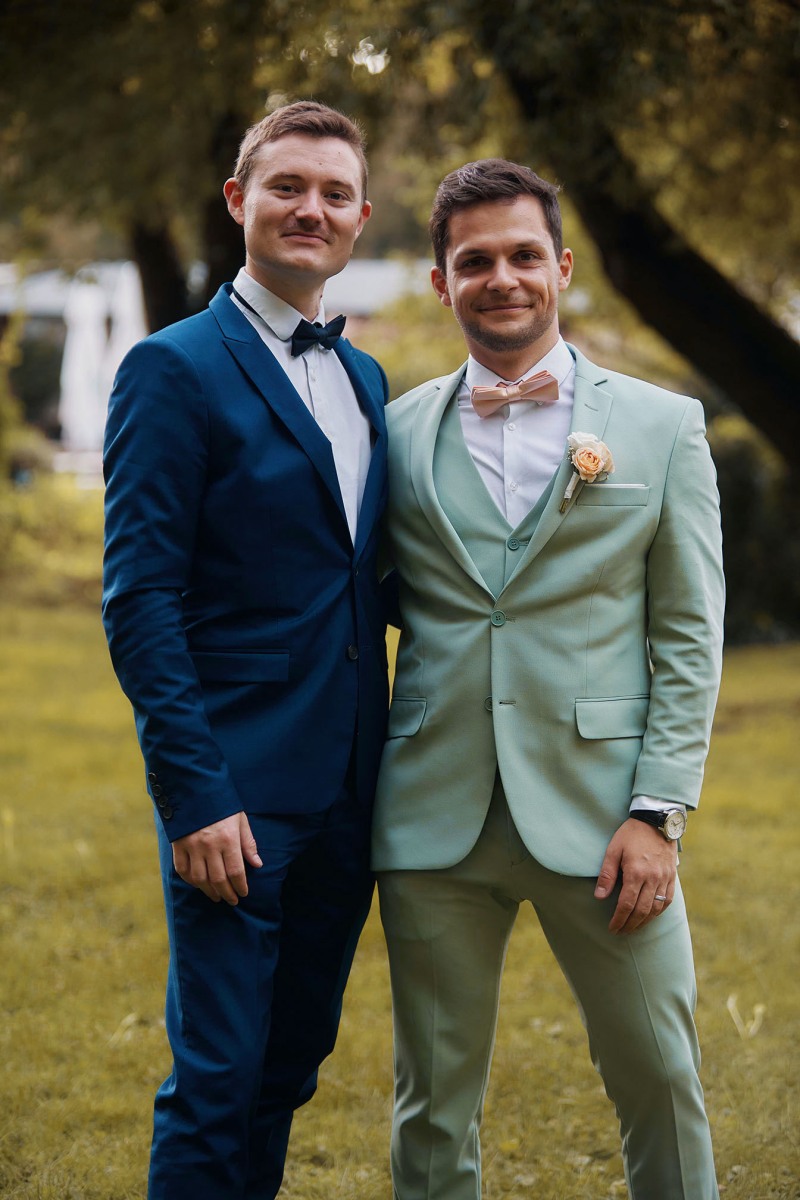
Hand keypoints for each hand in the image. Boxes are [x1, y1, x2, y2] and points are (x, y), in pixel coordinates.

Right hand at [172, 812, 262, 904]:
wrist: (194, 787)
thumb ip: (248, 843)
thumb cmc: (222, 803)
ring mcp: (192, 846)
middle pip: (218, 879)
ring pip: (200, 879)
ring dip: (209, 891)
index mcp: (228, 838)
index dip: (240, 886)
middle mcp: (209, 845)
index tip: (243, 893)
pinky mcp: (178, 845)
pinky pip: (182, 870)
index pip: (236, 871)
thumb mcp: (240, 819)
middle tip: (232, 900)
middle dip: (227, 893)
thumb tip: (257, 864)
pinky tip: (198, 885)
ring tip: (216, 896)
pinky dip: (190, 881)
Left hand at [594, 818, 676, 933]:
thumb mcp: (613, 850)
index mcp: (636, 872)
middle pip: (642, 910)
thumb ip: (607, 875)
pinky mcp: (672, 876)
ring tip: (633, 928)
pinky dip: (658, 911)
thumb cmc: (631, 834)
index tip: (612, 928)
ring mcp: (665, 878)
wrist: (656, 820)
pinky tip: (650, 916)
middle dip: (630, 924)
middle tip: (621, 932)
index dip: (619, 919)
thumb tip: (599, 897)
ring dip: (644, 922)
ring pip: (656, 908)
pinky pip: (667, 900)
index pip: (627, 904)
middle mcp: (653, 878)